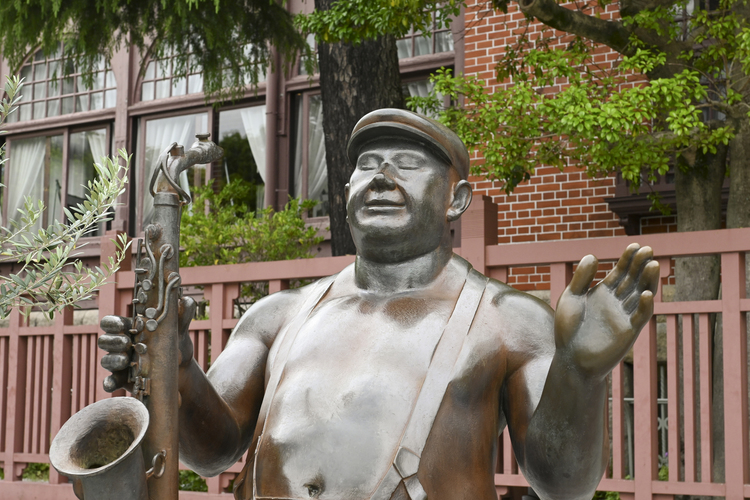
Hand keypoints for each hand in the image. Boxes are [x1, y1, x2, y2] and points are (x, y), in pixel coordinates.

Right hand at [98, 296, 196, 392]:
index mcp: (132, 329)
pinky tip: (113, 383)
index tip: (122, 325)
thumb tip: (186, 300)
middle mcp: (122, 345)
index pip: (112, 323)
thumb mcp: (179, 329)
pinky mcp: (123, 380)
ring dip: (113, 359)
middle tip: (127, 342)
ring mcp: (121, 362)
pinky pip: (110, 381)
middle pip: (105, 340)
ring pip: (106, 360)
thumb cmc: (175, 343)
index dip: (112, 323)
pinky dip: (109, 382)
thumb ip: (182, 314)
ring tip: (126, 361)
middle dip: (113, 341)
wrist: (182, 370)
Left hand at [554, 243, 659, 379]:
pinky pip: (640, 316)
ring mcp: (624, 316)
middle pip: (633, 279)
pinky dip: (645, 305)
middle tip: (647, 249)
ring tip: (652, 265)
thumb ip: (581, 278)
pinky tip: (646, 293)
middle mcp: (617, 302)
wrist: (570, 358)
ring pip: (641, 294)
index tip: (635, 244)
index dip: (628, 259)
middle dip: (640, 265)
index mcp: (603, 292)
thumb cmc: (567, 329)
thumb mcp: (570, 298)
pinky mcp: (629, 332)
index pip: (620, 272)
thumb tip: (593, 255)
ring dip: (648, 281)